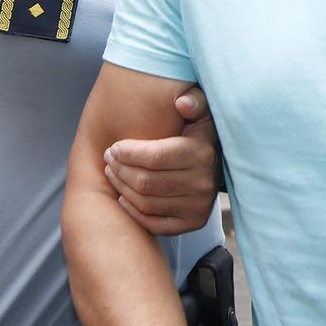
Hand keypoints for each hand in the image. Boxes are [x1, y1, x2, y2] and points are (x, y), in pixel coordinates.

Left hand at [106, 85, 222, 235]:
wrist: (217, 165)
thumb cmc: (199, 135)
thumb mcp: (201, 113)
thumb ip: (193, 102)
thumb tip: (182, 103)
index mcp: (201, 153)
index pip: (154, 157)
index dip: (128, 153)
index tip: (114, 147)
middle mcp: (202, 183)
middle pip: (146, 182)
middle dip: (120, 170)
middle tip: (108, 159)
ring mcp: (199, 206)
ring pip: (146, 203)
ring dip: (121, 188)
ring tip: (112, 172)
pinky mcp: (193, 222)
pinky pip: (154, 224)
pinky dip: (133, 212)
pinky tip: (123, 197)